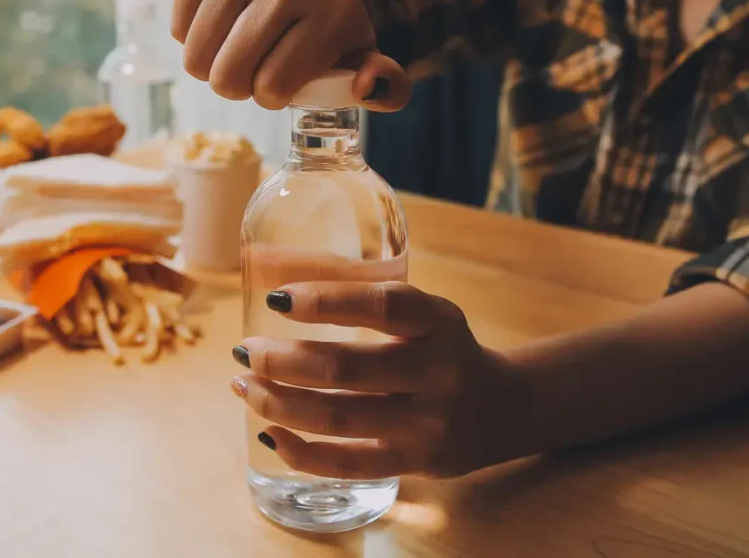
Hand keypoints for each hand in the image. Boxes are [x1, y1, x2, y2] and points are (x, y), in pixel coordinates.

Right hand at [171, 0, 410, 109]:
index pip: (272, 87)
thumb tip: (368, 86)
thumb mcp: (361, 51)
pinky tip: (219, 26)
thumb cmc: (327, 22)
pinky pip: (178, 25)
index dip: (271, 96)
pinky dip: (192, 37)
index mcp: (333, 13)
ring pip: (196, 58)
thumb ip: (386, 85)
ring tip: (236, 50)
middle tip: (254, 68)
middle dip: (237, 86)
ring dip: (212, 66)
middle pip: (228, 77)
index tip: (282, 81)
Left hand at [230, 281, 521, 479]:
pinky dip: (300, 450)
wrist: (504, 407)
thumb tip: (274, 284)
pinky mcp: (417, 462)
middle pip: (346, 367)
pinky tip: (268, 431)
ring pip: (338, 417)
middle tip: (246, 351)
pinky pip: (347, 463)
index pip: (381, 305)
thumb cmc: (441, 349)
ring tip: (245, 385)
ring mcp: (429, 422)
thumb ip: (368, 300)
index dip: (326, 300)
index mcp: (439, 321)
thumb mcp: (425, 314)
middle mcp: (439, 371)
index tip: (276, 298)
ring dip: (278, 402)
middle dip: (282, 360)